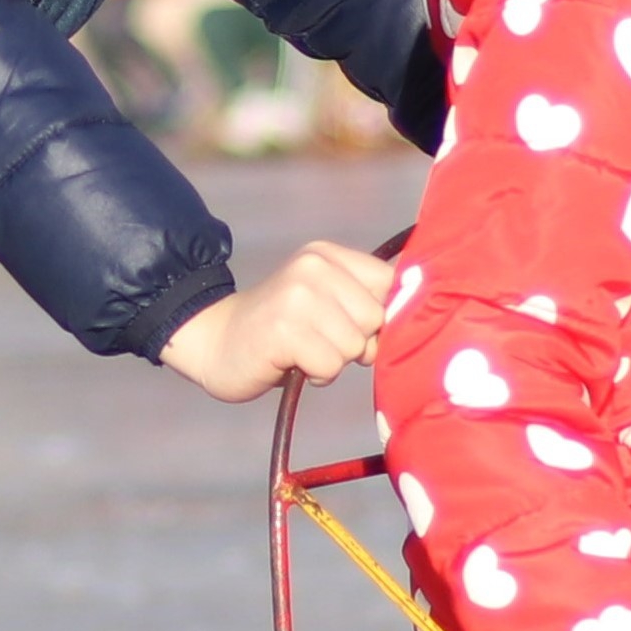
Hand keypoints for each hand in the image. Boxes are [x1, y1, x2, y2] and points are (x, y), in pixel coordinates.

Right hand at [156, 240, 398, 400]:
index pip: (389, 283)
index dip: (380, 317)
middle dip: (356, 342)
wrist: (213, 342)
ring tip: (304, 352)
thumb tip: (416, 318)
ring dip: (334, 361)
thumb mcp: (323, 301)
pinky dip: (316, 375)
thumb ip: (363, 302)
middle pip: (375, 319)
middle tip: (320, 341)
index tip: (350, 327)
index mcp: (326, 255)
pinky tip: (292, 363)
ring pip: (355, 346)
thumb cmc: (281, 331)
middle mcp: (313, 267)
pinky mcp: (284, 329)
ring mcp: (297, 295)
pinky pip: (330, 366)